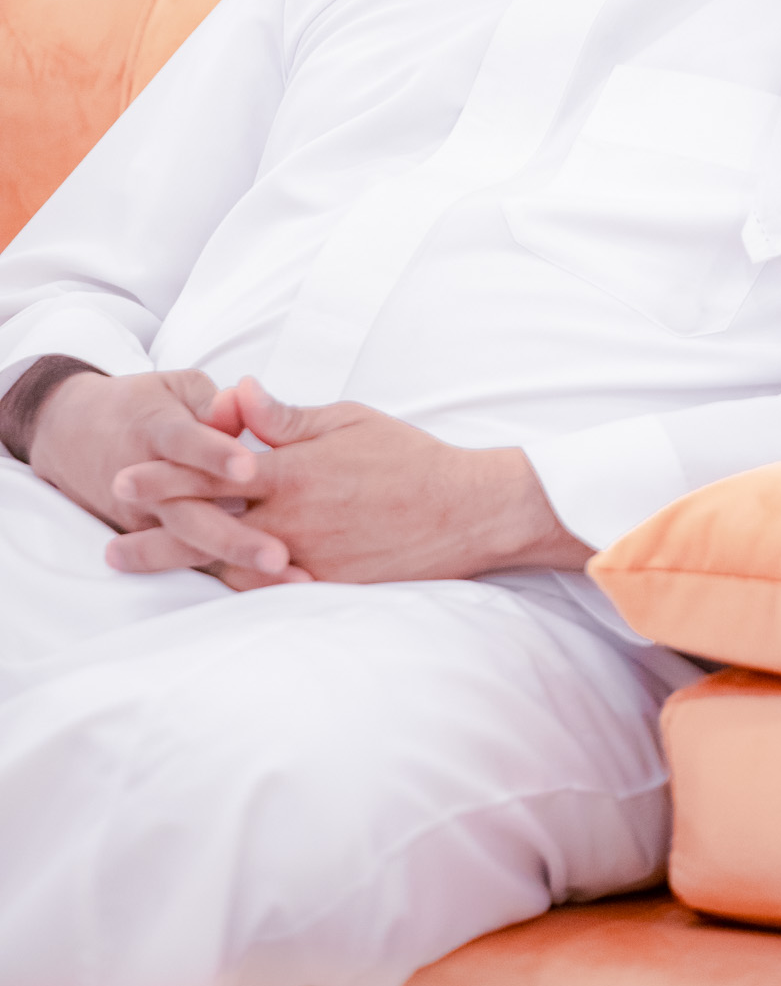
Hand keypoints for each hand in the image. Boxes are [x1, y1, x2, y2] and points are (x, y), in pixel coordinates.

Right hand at [26, 367, 297, 579]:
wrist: (71, 434)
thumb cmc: (143, 406)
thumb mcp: (177, 388)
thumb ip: (213, 402)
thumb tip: (244, 401)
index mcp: (157, 431)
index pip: (185, 443)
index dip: (214, 454)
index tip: (248, 466)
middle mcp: (148, 481)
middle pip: (188, 513)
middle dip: (233, 536)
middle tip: (277, 553)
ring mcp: (145, 517)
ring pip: (189, 546)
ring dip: (236, 563)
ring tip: (283, 575)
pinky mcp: (148, 540)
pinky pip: (189, 562)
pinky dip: (227, 577)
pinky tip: (269, 589)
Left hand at [105, 375, 589, 586]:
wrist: (464, 510)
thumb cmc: (408, 457)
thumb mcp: (347, 420)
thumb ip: (286, 416)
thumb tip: (236, 392)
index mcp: (294, 471)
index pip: (214, 472)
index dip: (166, 475)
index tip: (123, 477)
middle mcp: (293, 518)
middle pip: (209, 527)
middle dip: (156, 533)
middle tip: (112, 543)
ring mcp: (309, 557)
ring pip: (231, 564)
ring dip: (184, 564)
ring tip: (143, 567)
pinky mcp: (329, 585)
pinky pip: (271, 592)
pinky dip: (235, 590)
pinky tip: (207, 591)